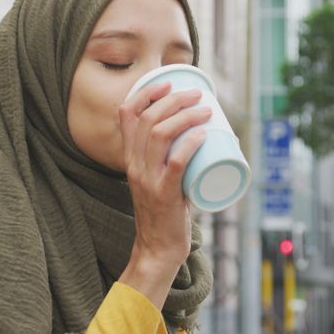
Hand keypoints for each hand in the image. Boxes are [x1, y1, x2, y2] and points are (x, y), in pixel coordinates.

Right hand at [117, 81, 210, 307]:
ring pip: (159, 136)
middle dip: (173, 100)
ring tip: (205, 111)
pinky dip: (189, 144)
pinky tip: (203, 134)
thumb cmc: (165, 213)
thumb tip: (207, 137)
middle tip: (197, 96)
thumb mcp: (158, 179)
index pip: (126, 115)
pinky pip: (175, 164)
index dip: (145, 93)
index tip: (168, 83)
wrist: (157, 250)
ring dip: (184, 117)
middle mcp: (134, 166)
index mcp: (130, 159)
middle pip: (147, 119)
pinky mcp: (164, 196)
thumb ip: (173, 160)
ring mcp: (148, 181)